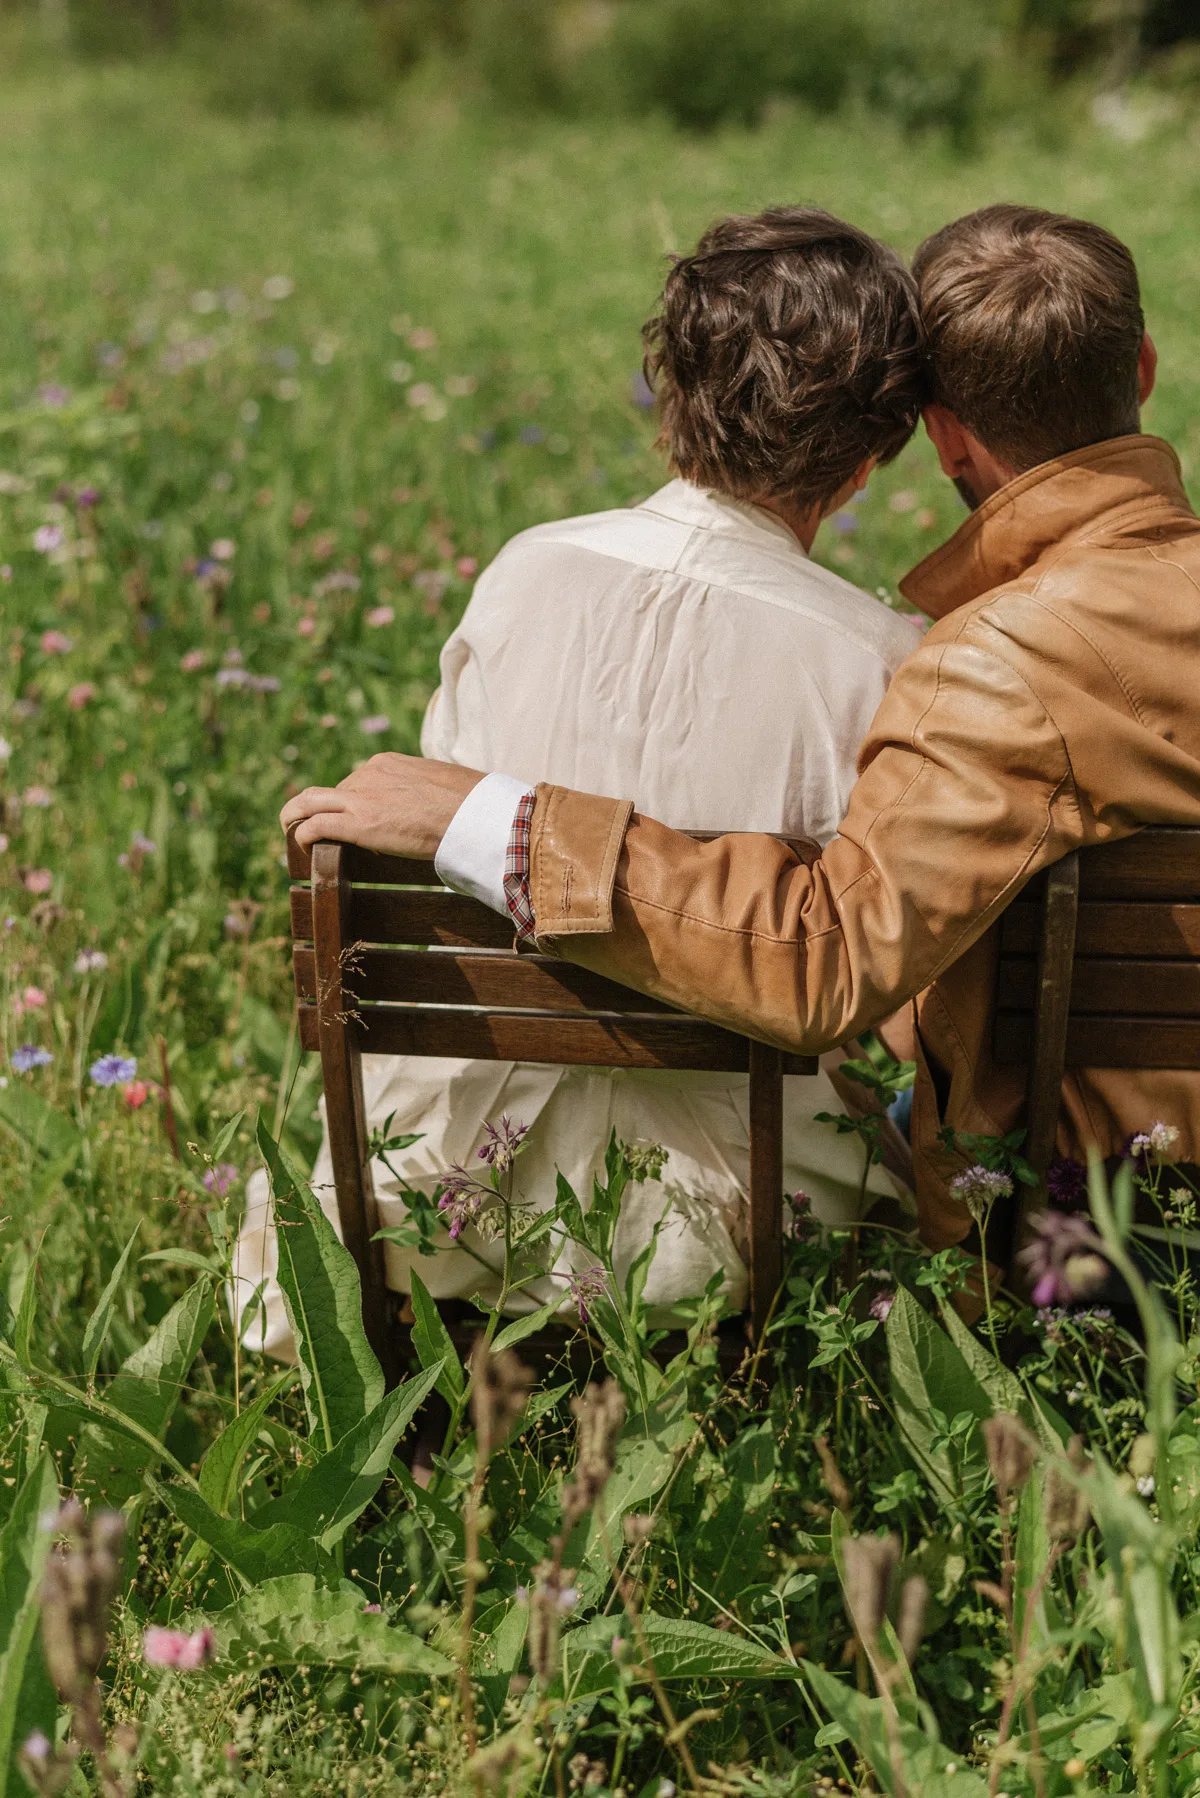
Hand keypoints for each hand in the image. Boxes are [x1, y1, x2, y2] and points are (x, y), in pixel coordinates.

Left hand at [280, 754, 484, 858]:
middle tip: (312, 828)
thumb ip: (424, 792)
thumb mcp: (443, 785)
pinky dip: (302, 835)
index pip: (356, 780)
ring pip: (310, 802)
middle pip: (331, 792)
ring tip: (292, 834)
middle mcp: (369, 774)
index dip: (351, 802)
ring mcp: (362, 798)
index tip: (354, 819)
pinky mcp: (359, 824)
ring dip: (296, 818)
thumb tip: (427, 807)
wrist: (478, 816)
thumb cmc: (472, 805)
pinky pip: (314, 826)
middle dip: (319, 809)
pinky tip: (301, 848)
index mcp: (388, 762)